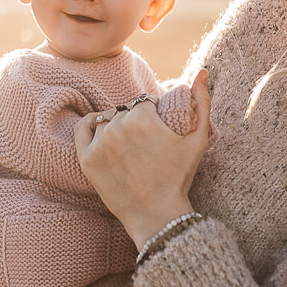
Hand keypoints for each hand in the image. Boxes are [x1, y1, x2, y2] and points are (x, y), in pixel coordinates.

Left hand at [75, 68, 213, 246]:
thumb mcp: (198, 139)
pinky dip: (91, 125)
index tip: (160, 129)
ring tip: (130, 143)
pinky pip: (83, 129)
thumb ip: (202, 102)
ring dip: (117, 125)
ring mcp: (99, 144)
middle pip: (126, 111)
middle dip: (137, 120)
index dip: (154, 113)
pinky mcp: (86, 160)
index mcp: (143, 118)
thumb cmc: (179, 177)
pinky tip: (101, 128)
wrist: (157, 215)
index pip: (146, 103)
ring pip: (108, 120)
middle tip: (146, 141)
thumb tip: (202, 71)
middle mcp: (117, 127)